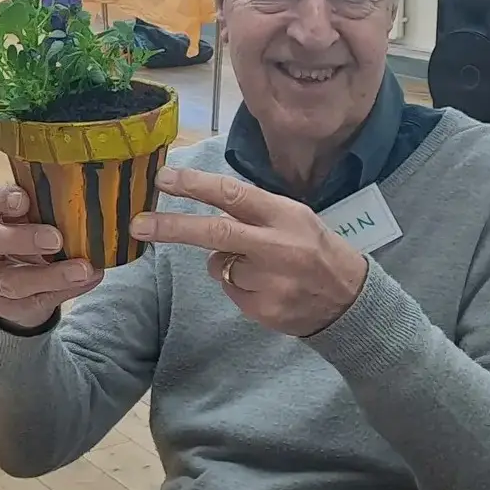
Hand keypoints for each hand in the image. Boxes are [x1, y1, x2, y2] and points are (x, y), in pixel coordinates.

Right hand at [0, 186, 102, 330]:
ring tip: (83, 269)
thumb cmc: (13, 231)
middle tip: (55, 239)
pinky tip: (88, 279)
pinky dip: (65, 290)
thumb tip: (76, 201)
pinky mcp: (3, 306)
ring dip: (51, 276)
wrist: (2, 278)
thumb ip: (34, 205)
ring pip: (12, 282)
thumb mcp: (15, 214)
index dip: (1, 200)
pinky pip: (34, 301)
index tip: (24, 200)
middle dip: (21, 239)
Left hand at [130, 167, 368, 337]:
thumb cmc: (316, 250)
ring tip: (262, 268)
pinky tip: (268, 289)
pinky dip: (241, 288)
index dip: (196, 186)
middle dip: (172, 227)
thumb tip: (206, 211)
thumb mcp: (294, 218)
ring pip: (219, 266)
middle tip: (138, 225)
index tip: (164, 179)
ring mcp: (270, 282)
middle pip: (215, 233)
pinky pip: (232, 292)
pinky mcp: (263, 310)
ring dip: (227, 264)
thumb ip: (253, 213)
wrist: (350, 300)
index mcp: (285, 216)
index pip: (233, 195)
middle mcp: (277, 246)